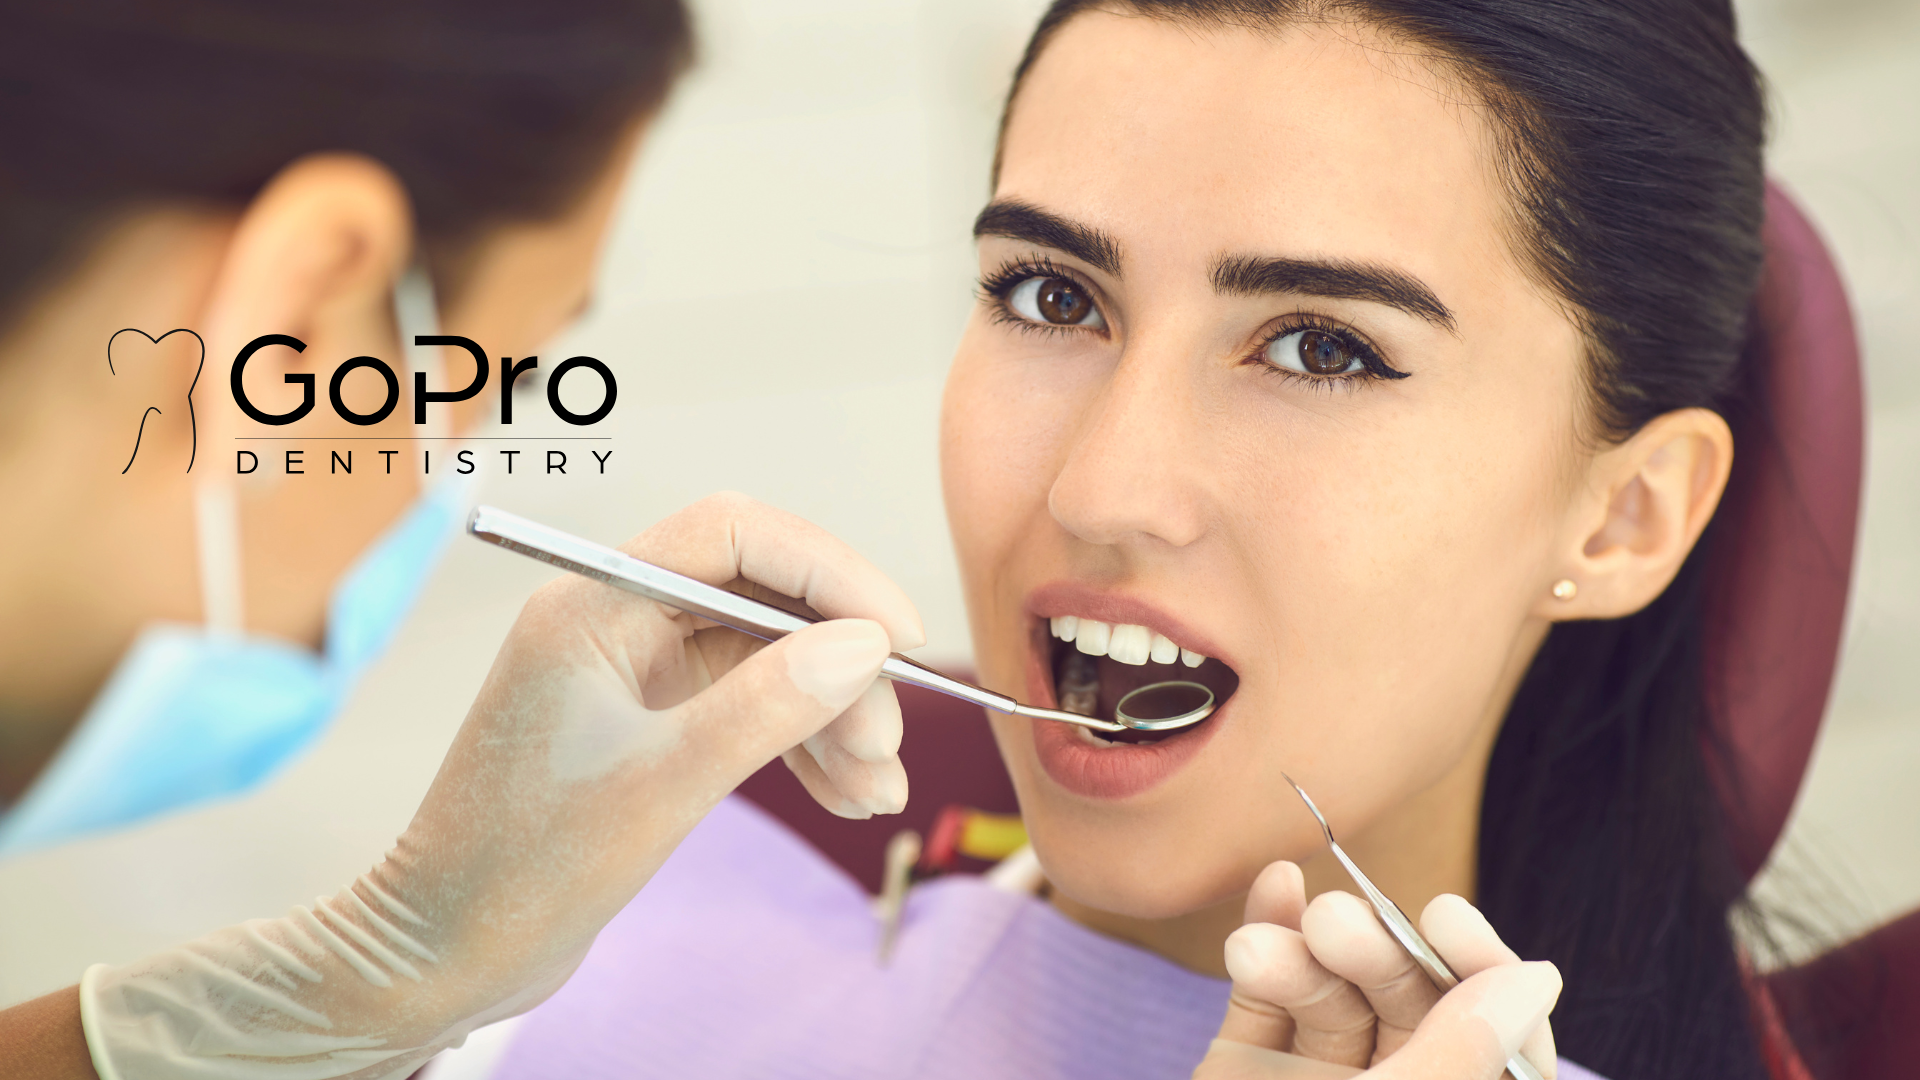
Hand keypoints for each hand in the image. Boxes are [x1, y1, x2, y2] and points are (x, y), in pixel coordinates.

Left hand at [80, 493, 923, 1079]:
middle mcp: (615, 620)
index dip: (830, 572)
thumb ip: (768, 704)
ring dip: (832, 715)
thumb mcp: (664, 784)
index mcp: (594, 604)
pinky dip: (802, 744)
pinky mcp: (649, 722)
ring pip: (767, 658)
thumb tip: (864, 645)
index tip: (899, 632)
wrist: (447, 953)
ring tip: (877, 791)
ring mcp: (633, 672)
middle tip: (886, 742)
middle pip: (763, 599)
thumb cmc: (525, 867)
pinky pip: (749, 706)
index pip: (735, 536)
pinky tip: (847, 795)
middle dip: (839, 664)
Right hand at [1193, 862, 1561, 1079]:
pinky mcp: (1247, 1072)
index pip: (1497, 1035)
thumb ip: (1460, 1053)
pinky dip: (1267, 942)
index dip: (1480, 971)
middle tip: (1331, 921)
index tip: (1442, 917)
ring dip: (1300, 950)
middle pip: (1407, 1003)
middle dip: (1372, 950)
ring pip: (1332, 996)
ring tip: (1255, 945)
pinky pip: (1266, 1001)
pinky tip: (1269, 891)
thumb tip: (1537, 978)